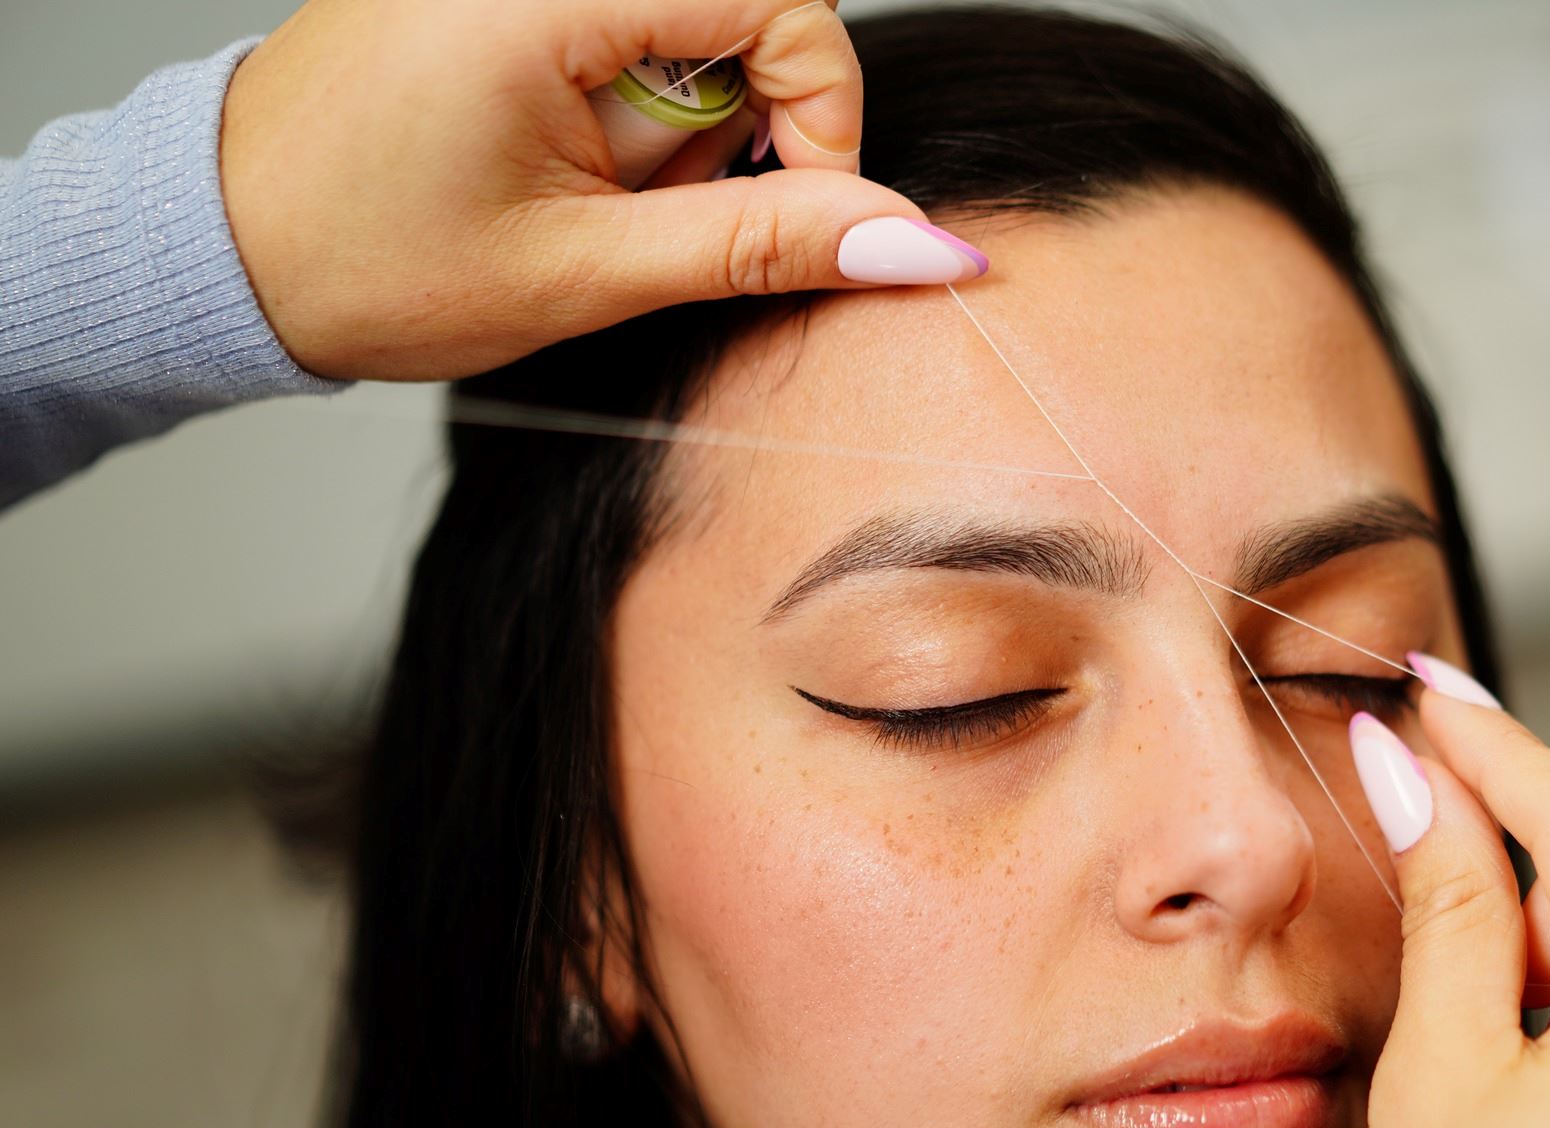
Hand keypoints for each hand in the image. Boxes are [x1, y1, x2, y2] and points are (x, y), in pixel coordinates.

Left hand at [219, 0, 933, 379]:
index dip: (823, 107)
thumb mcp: (589, 272)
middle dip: (746, 112)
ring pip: (695, 8)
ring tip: (599, 185)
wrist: (226, 246)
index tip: (797, 205)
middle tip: (666, 203)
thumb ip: (762, 245)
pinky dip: (638, 86)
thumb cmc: (373, 261)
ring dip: (688, 107)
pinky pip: (632, 12)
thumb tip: (917, 244)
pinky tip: (575, 150)